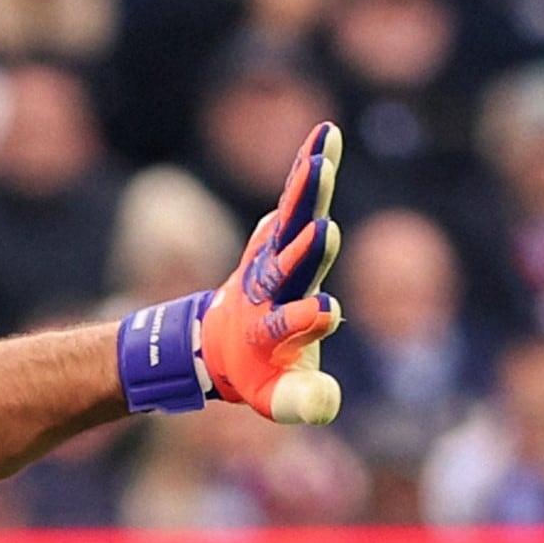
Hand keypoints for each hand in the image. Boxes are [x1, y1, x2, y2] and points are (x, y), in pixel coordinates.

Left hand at [200, 121, 345, 426]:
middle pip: (290, 266)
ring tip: (322, 153)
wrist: (217, 342)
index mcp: (272, 333)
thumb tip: (322, 407)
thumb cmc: (261, 374)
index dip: (305, 323)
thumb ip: (301, 403)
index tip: (324, 316)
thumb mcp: (277, 399)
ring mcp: (271, 260)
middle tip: (323, 230)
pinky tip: (326, 134)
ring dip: (308, 191)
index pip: (289, 327)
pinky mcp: (277, 236)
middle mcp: (270, 292)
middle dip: (306, 252)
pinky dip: (309, 168)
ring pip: (292, 222)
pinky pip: (296, 199)